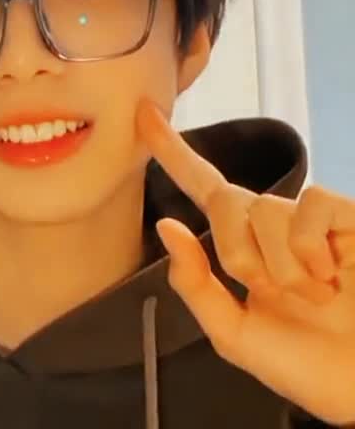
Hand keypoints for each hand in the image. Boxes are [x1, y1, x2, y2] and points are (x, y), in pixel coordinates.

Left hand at [136, 99, 354, 426]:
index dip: (172, 151)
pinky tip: (334, 275)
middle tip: (275, 295)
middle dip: (239, 254)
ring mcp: (310, 219)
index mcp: (243, 245)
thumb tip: (168, 225)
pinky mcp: (346, 215)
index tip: (143, 114)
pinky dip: (312, 250)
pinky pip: (311, 205)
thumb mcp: (233, 334)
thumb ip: (195, 283)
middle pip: (226, 201)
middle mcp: (272, 223)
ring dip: (282, 266)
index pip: (201, 187)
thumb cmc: (303, 364)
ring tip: (315, 295)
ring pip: (265, 209)